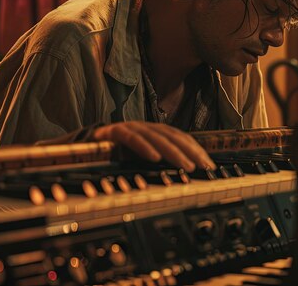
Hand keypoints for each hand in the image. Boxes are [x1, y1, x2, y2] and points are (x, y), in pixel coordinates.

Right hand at [92, 121, 214, 171]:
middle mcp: (147, 127)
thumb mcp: (144, 156)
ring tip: (186, 166)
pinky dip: (144, 148)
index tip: (209, 165)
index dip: (196, 149)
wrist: (88, 145)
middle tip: (204, 167)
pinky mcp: (115, 132)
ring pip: (156, 138)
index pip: (181, 138)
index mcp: (156, 131)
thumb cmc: (119, 152)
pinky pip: (132, 139)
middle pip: (173, 137)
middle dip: (191, 152)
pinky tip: (154, 158)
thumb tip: (187, 170)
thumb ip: (162, 159)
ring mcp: (131, 127)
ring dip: (173, 152)